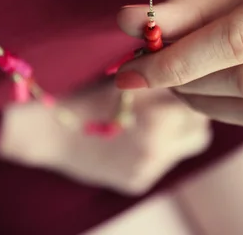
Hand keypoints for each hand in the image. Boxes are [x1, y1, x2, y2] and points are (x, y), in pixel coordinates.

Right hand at [0, 81, 210, 194]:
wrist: (44, 125)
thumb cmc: (82, 89)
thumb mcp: (122, 74)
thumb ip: (158, 72)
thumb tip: (186, 61)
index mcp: (157, 114)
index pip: (198, 99)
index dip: (191, 85)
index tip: (182, 77)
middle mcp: (157, 145)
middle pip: (199, 126)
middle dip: (190, 111)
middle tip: (175, 97)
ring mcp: (147, 166)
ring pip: (187, 145)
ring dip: (179, 131)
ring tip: (157, 116)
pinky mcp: (137, 181)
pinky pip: (163, 162)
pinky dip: (157, 148)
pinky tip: (135, 134)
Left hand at [115, 0, 242, 129]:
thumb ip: (186, 2)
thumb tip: (126, 23)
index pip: (241, 36)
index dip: (179, 59)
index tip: (130, 71)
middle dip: (188, 83)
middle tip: (149, 74)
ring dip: (207, 102)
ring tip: (179, 83)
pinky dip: (235, 111)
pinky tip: (214, 91)